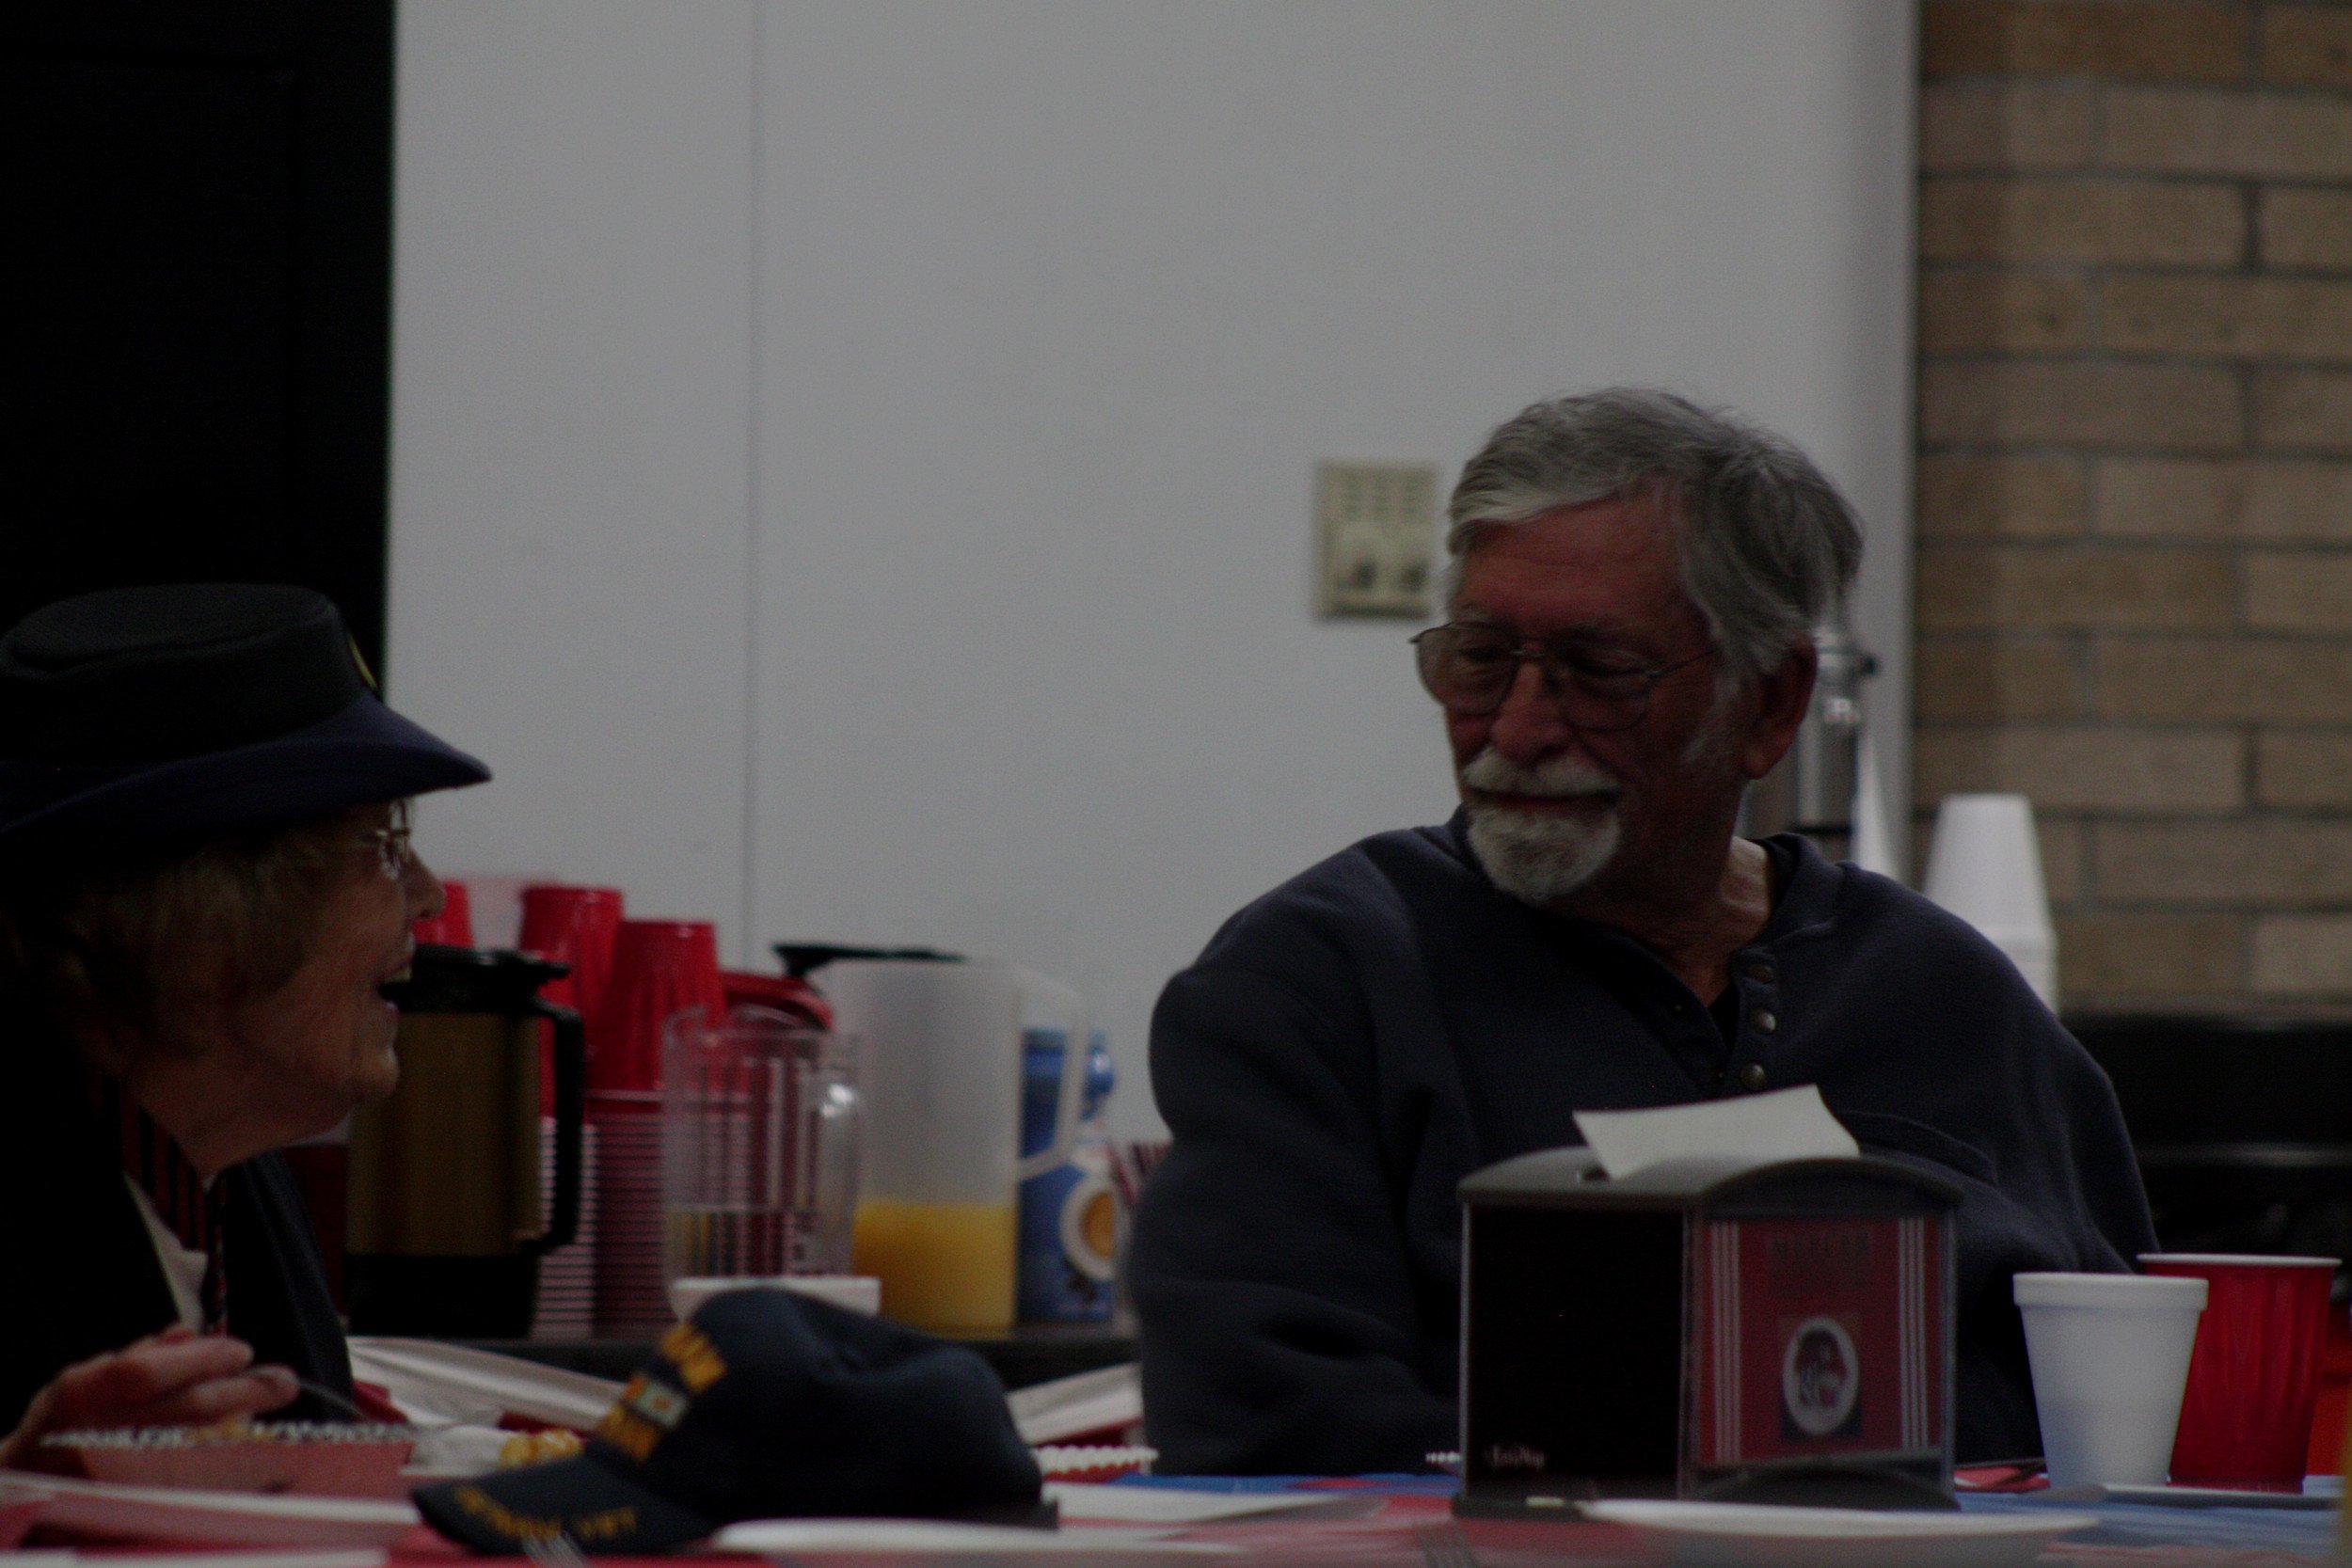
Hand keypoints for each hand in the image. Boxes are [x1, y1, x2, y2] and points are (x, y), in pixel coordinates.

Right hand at [0, 1325, 299, 1470]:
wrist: (28, 1487)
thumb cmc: (62, 1425)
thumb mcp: (85, 1376)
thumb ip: (141, 1354)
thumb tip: (191, 1332)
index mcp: (86, 1395)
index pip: (155, 1372)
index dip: (207, 1358)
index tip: (243, 1352)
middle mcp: (100, 1435)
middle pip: (189, 1411)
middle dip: (245, 1392)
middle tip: (282, 1383)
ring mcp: (120, 1477)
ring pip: (201, 1452)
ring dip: (246, 1431)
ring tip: (270, 1418)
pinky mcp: (139, 1509)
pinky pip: (199, 1490)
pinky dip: (234, 1474)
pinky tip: (264, 1464)